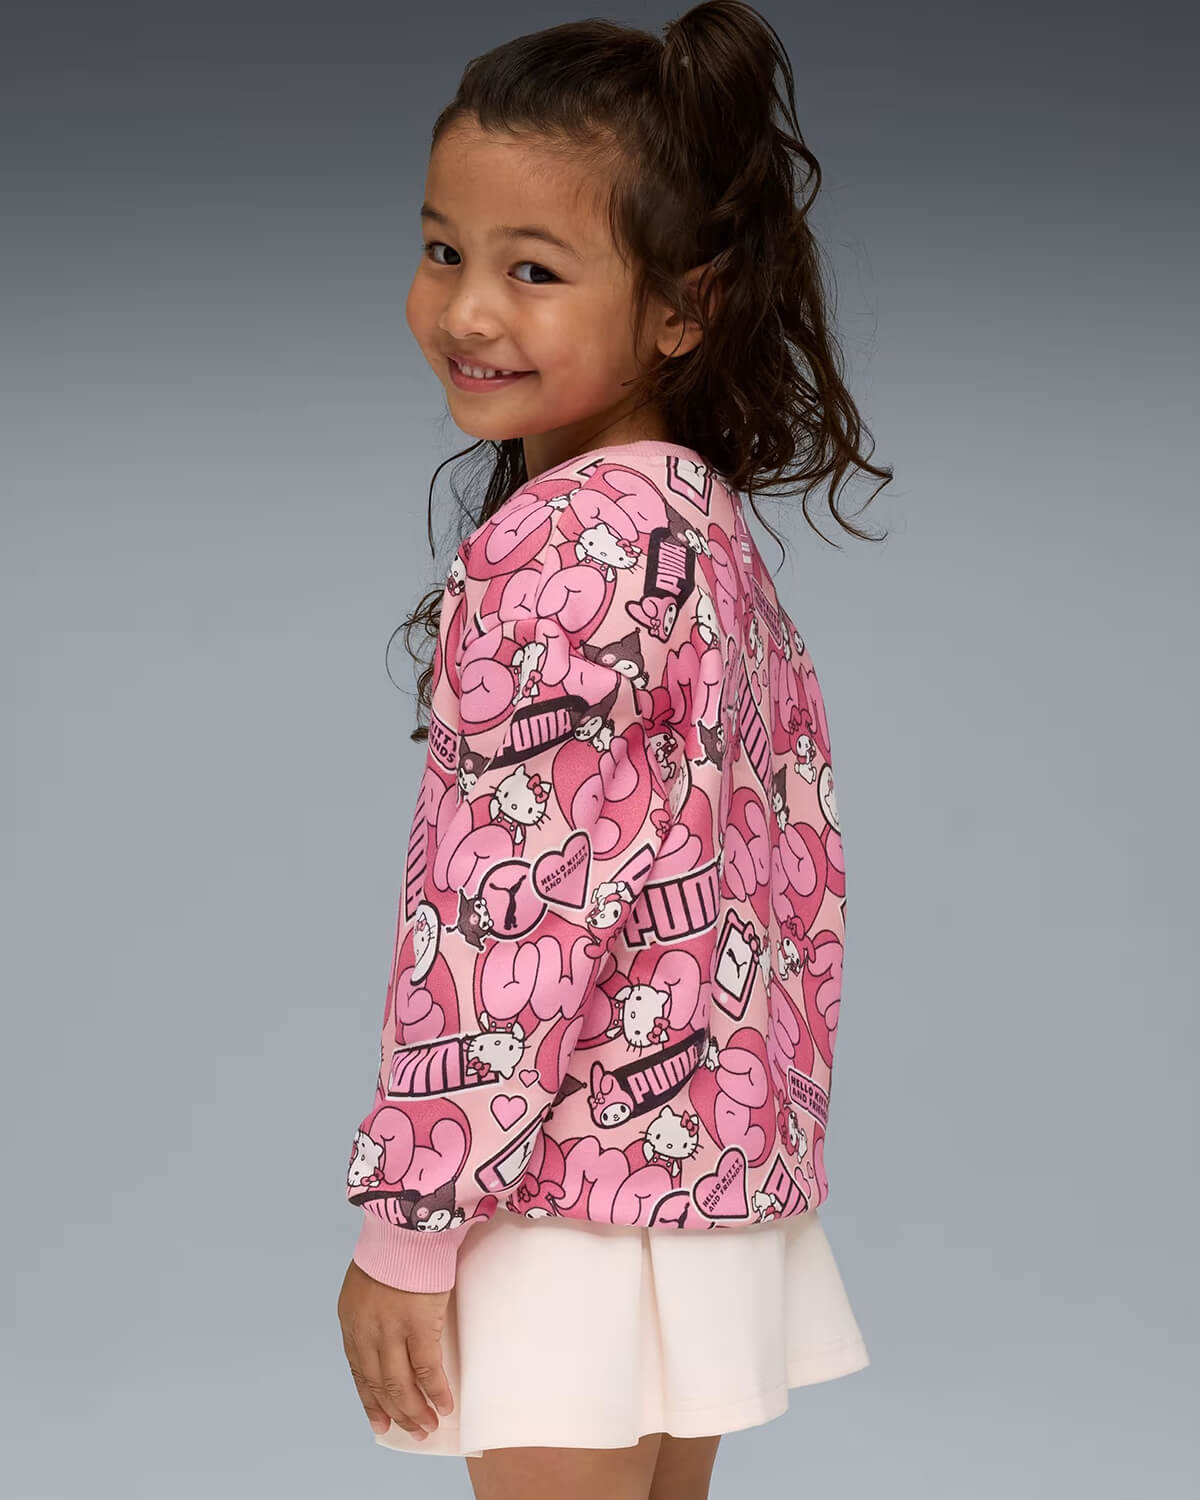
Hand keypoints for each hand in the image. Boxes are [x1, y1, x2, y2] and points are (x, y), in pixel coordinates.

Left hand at [337, 1259, 454, 1440]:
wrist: (408, 1226)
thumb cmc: (393, 1247)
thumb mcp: (368, 1284)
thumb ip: (372, 1314)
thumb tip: (388, 1339)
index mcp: (351, 1321)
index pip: (359, 1372)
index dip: (370, 1401)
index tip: (381, 1421)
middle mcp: (366, 1332)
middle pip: (379, 1384)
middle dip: (396, 1411)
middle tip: (412, 1430)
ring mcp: (392, 1331)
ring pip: (401, 1385)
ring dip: (415, 1410)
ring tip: (428, 1426)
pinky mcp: (419, 1326)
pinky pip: (428, 1370)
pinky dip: (436, 1392)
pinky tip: (444, 1405)